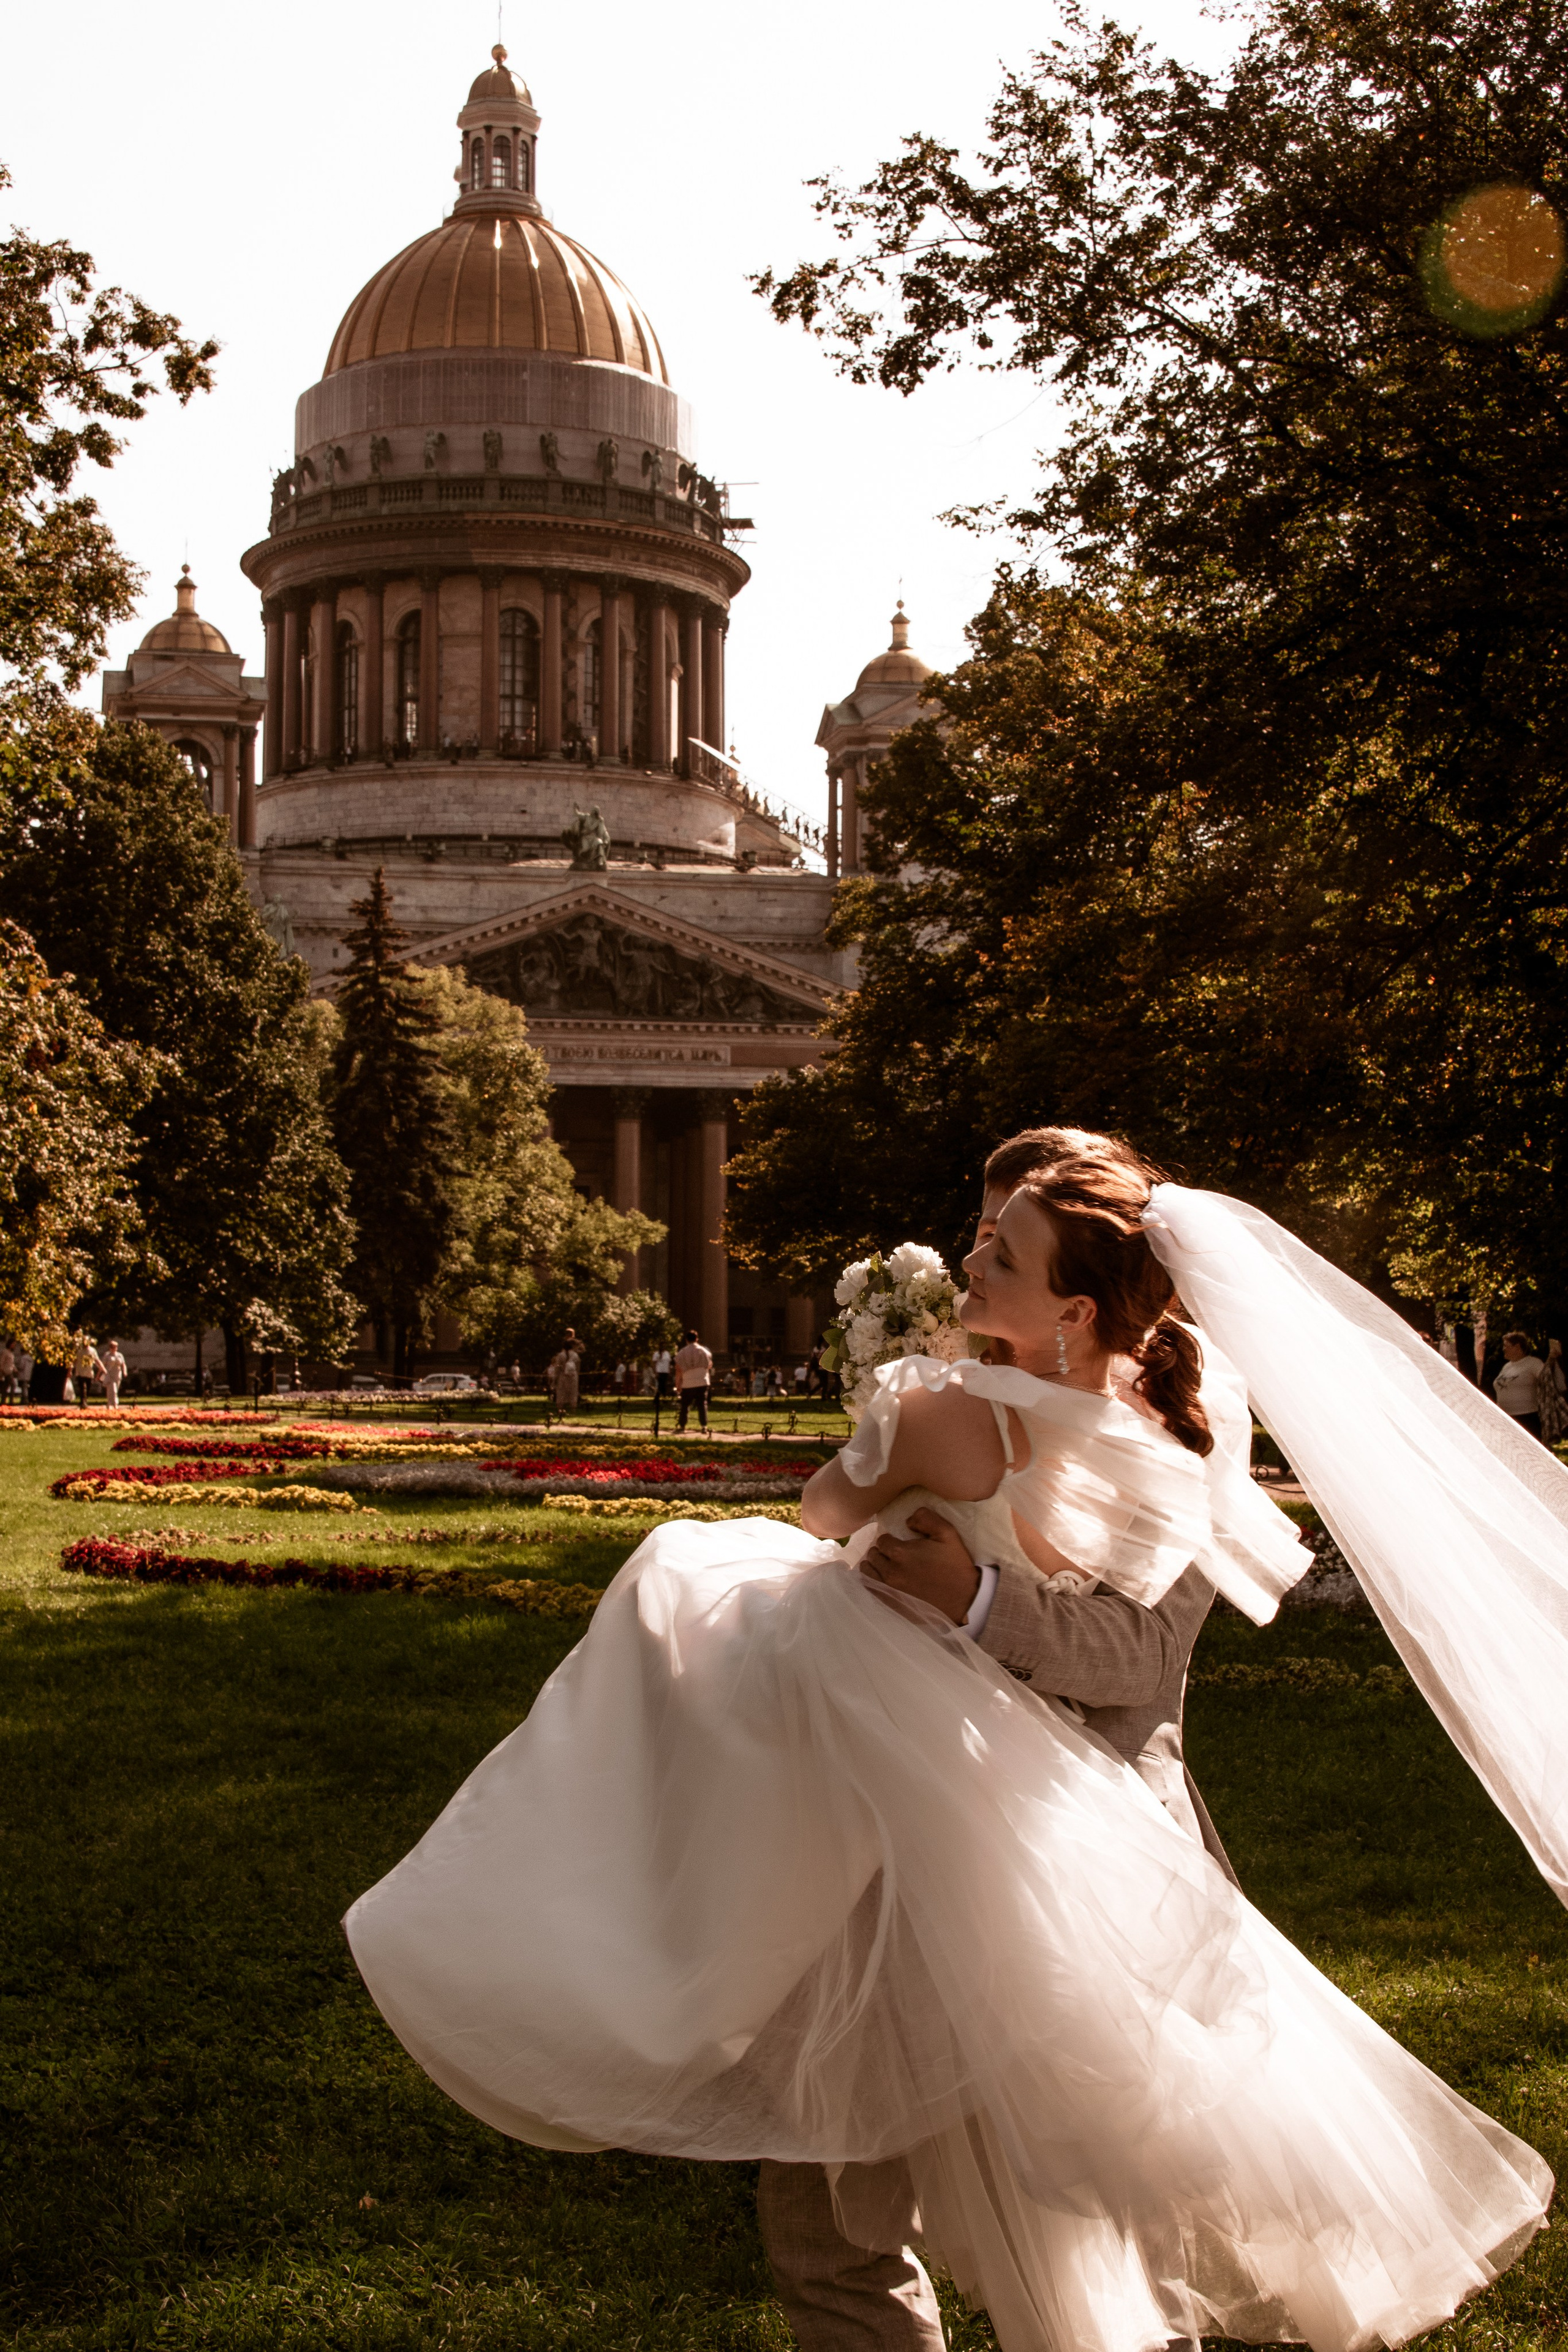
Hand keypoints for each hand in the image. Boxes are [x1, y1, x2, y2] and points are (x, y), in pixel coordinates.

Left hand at [862, 1507, 981, 1625]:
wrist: (963, 1599)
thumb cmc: (955, 1565)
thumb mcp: (947, 1533)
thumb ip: (925, 1518)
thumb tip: (908, 1521)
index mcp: (900, 1553)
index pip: (882, 1540)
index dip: (890, 1539)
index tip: (898, 1542)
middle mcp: (890, 1571)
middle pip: (873, 1555)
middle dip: (881, 1552)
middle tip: (893, 1554)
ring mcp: (888, 1590)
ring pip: (868, 1572)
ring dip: (874, 1566)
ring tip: (886, 1565)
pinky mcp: (890, 1603)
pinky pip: (871, 1589)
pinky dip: (873, 1581)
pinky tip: (882, 1580)